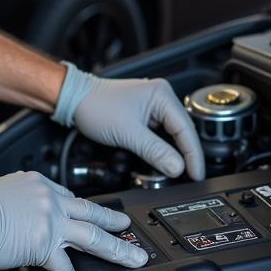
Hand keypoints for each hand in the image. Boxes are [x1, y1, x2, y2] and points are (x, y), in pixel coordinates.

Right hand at [0, 171, 147, 270]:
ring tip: (131, 257)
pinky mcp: (45, 244)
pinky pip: (65, 267)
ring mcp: (50, 220)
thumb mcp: (2, 192)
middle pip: (91, 210)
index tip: (88, 214)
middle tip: (127, 224)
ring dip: (116, 248)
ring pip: (93, 235)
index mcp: (38, 183)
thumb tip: (24, 216)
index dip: (80, 209)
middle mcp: (49, 198)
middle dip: (113, 219)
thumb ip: (21, 201)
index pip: (68, 196)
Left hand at [54, 64, 204, 180]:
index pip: (186, 129)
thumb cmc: (95, 106)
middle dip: (186, 155)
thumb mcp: (128, 133)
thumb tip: (177, 167)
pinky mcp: (144, 113)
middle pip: (182, 131)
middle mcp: (161, 96)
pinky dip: (163, 148)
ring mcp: (153, 105)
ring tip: (178, 171)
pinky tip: (164, 160)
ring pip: (172, 134)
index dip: (193, 155)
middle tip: (190, 176)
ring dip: (174, 152)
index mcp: (162, 95)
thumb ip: (155, 152)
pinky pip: (161, 133)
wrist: (74, 99)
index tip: (196, 173)